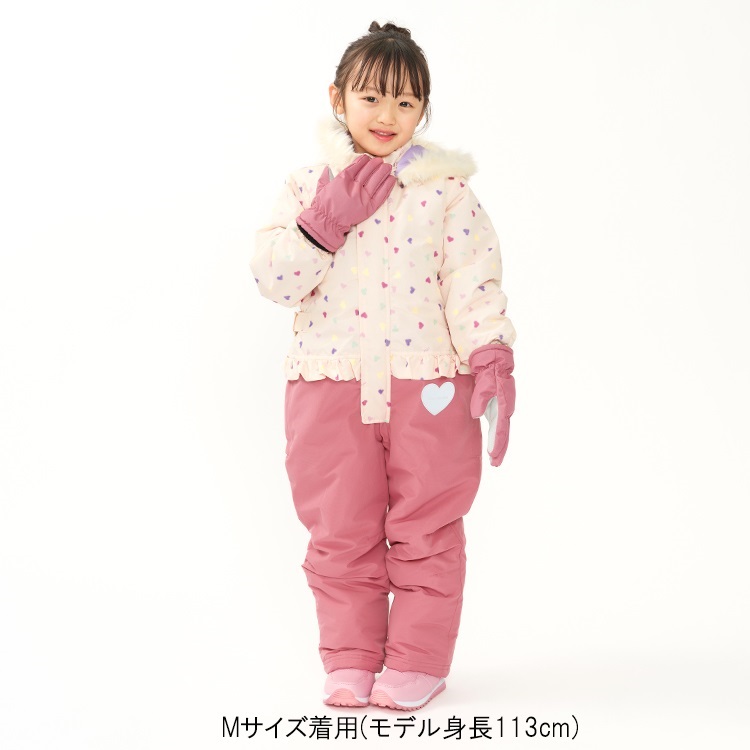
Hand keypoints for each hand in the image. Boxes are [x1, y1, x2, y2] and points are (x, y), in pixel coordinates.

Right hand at [296, 154, 396, 252]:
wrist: (327, 222)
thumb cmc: (322, 206)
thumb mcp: (321, 188)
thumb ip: (325, 177)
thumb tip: (327, 169)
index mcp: (343, 179)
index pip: (356, 166)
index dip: (363, 161)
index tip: (367, 158)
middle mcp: (354, 186)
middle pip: (368, 172)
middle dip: (375, 164)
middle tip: (380, 161)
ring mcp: (363, 197)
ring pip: (376, 181)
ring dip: (382, 172)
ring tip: (387, 167)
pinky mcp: (369, 207)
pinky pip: (381, 195)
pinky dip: (387, 186)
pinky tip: (391, 179)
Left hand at [468, 342, 515, 466]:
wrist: (494, 361)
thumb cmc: (489, 373)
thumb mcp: (484, 386)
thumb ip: (480, 401)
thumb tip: (477, 415)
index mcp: (503, 406)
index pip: (500, 430)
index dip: (497, 444)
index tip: (493, 456)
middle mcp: (506, 409)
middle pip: (504, 434)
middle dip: (500, 450)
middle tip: (496, 464)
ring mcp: (503, 408)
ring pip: (502, 431)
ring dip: (499, 444)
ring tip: (495, 458)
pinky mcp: (498, 406)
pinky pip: (498, 424)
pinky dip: (497, 435)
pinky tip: (492, 442)